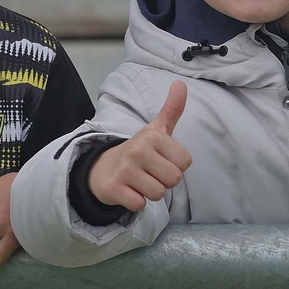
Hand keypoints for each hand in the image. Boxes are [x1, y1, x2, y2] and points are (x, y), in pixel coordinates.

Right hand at [87, 81, 192, 212]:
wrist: (103, 167)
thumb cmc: (139, 151)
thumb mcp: (156, 129)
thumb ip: (172, 109)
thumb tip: (181, 83)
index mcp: (153, 136)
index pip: (185, 162)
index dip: (175, 165)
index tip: (160, 160)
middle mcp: (138, 150)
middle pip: (174, 179)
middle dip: (164, 181)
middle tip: (150, 173)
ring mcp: (125, 170)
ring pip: (158, 194)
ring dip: (151, 193)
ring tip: (140, 182)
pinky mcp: (114, 188)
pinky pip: (140, 204)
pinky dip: (136, 202)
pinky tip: (129, 190)